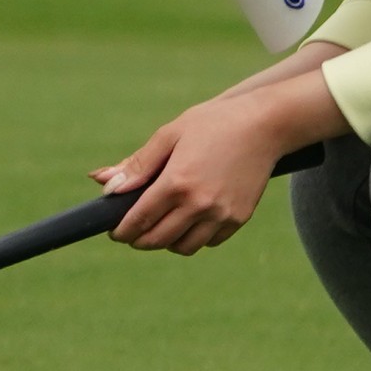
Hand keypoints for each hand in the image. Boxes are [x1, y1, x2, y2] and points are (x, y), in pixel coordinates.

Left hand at [93, 69, 349, 255]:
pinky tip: (190, 221)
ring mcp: (221, 214)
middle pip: (157, 240)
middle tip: (134, 232)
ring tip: (162, 227)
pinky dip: (195, 238)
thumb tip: (105, 185)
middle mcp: (198, 203)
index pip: (139, 220)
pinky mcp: (239, 218)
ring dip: (167, 242)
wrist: (265, 125)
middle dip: (139, 240)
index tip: (116, 231)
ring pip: (184, 247)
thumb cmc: (214, 123)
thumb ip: (138, 164)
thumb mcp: (170, 135)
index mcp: (176, 182)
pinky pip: (209, 241)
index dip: (122, 231)